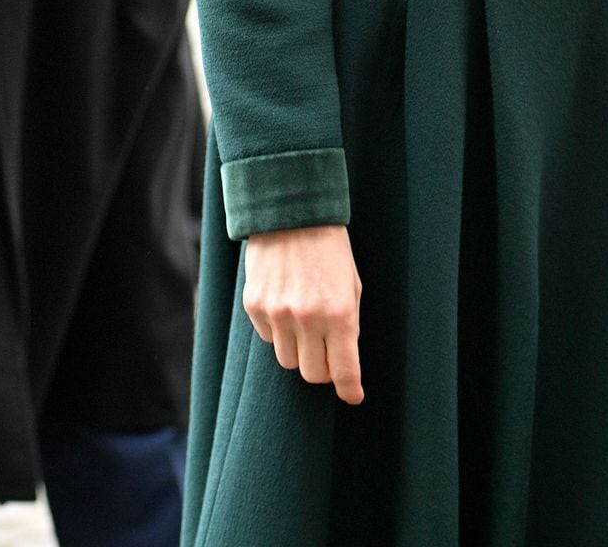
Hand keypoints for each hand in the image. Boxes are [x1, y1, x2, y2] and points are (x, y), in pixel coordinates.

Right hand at [243, 224, 363, 402]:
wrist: (290, 211)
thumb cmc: (329, 247)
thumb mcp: (351, 283)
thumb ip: (349, 323)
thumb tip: (344, 364)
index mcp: (339, 312)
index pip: (344, 369)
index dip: (350, 388)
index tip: (353, 395)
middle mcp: (308, 317)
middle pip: (313, 374)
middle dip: (323, 369)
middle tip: (328, 353)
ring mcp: (278, 313)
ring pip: (288, 361)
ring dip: (299, 350)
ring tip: (304, 322)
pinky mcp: (255, 306)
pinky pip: (267, 338)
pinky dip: (278, 331)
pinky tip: (284, 303)